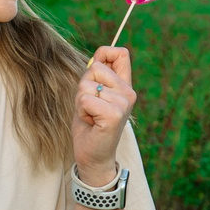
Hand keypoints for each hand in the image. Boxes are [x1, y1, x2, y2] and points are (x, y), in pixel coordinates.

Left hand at [72, 45, 135, 184]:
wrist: (93, 156)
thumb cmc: (90, 125)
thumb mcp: (93, 95)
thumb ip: (96, 77)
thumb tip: (96, 58)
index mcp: (125, 86)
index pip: (121, 54)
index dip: (104, 53)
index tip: (96, 67)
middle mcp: (128, 93)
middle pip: (96, 68)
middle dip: (84, 86)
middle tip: (90, 107)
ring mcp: (123, 103)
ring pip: (87, 85)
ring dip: (81, 102)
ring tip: (91, 116)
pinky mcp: (114, 114)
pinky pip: (85, 99)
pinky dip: (81, 111)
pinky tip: (91, 123)